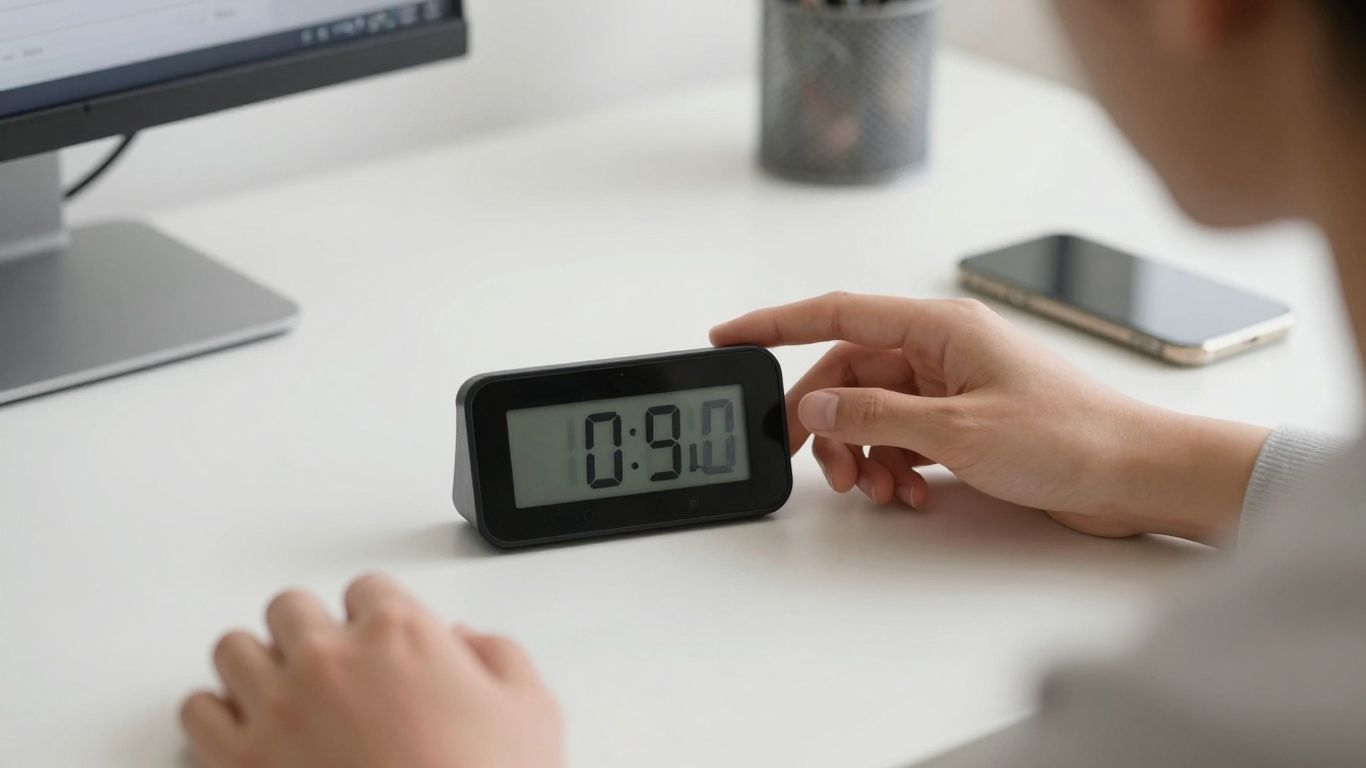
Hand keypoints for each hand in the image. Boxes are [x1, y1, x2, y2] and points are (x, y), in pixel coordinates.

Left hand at [180, 573, 563, 767]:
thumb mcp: (532, 711)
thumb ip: (499, 656)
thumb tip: (467, 642)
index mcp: (401, 633)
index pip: (369, 588)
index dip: (377, 617)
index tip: (382, 641)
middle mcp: (330, 658)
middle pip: (290, 607)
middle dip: (310, 632)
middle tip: (331, 665)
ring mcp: (278, 708)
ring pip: (233, 649)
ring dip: (257, 666)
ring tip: (282, 693)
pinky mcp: (239, 762)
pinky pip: (196, 712)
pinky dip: (215, 718)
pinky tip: (245, 733)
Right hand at [711, 293, 1269, 543]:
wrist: (1138, 475)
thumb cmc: (1071, 437)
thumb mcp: (960, 429)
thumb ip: (880, 415)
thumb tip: (817, 406)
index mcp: (939, 327)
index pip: (836, 312)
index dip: (774, 324)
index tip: (729, 337)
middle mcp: (941, 349)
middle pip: (849, 375)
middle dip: (827, 422)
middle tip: (818, 465)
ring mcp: (952, 386)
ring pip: (873, 412)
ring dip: (864, 453)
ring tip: (878, 489)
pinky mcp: (964, 422)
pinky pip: (903, 436)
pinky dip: (895, 465)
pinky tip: (911, 493)